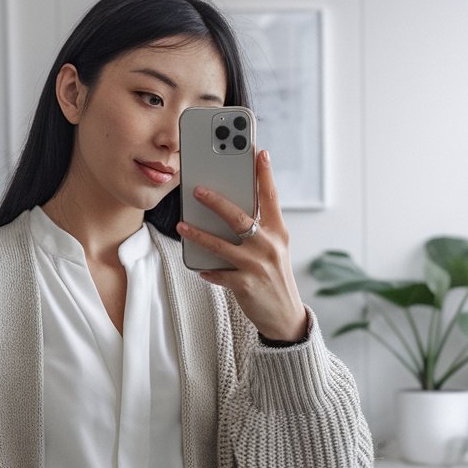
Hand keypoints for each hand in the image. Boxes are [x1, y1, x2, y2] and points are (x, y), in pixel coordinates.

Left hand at [176, 150, 307, 342]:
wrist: (285, 316)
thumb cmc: (273, 277)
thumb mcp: (274, 249)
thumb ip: (258, 230)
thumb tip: (231, 211)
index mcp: (278, 232)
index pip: (271, 197)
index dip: (264, 174)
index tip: (258, 151)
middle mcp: (269, 246)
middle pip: (241, 217)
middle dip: (217, 201)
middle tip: (198, 190)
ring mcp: (257, 266)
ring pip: (223, 245)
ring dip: (200, 234)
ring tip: (183, 225)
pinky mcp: (246, 285)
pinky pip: (219, 273)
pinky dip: (207, 270)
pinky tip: (198, 267)